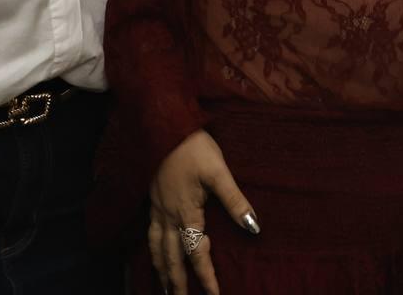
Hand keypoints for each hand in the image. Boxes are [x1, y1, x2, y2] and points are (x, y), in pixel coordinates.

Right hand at [148, 130, 259, 294]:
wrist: (163, 125)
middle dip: (176, 282)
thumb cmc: (193, 147)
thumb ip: (235, 201)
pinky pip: (149, 233)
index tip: (214, 294)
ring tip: (163, 287)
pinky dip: (151, 250)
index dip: (205, 276)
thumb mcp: (219, 172)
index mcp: (186, 212)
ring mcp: (157, 207)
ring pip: (156, 248)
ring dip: (161, 269)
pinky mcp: (152, 198)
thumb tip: (254, 227)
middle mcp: (168, 215)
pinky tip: (154, 252)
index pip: (196, 253)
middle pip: (171, 257)